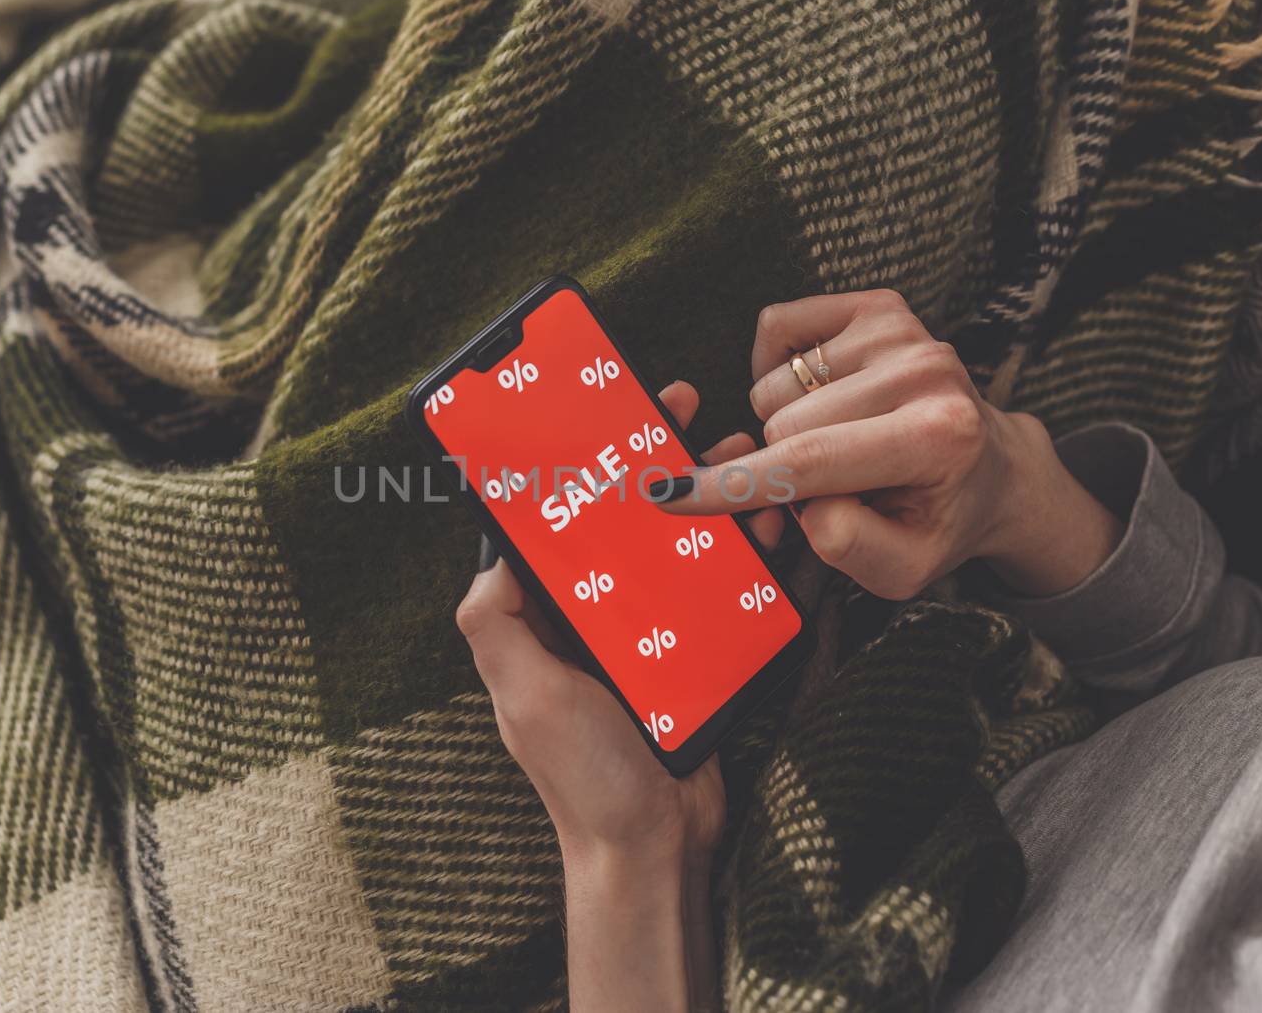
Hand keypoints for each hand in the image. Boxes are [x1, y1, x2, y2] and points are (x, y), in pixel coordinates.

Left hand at [457, 381, 755, 1011]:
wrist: (654, 848)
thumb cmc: (583, 778)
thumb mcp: (527, 696)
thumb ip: (498, 624)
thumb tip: (493, 551)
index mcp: (549, 617)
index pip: (562, 520)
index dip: (584, 463)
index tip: (611, 413)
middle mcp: (597, 616)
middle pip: (628, 518)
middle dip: (658, 462)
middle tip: (693, 416)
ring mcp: (651, 632)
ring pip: (681, 544)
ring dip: (709, 497)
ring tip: (744, 462)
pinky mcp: (696, 652)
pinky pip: (719, 589)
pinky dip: (744, 553)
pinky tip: (768, 524)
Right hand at [653, 290, 1121, 599]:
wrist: (991, 469)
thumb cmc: (935, 523)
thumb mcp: (901, 568)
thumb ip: (848, 546)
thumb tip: (797, 498)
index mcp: (937, 439)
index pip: (809, 460)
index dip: (730, 484)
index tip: (670, 495)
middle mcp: (926, 372)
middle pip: (782, 422)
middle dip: (781, 464)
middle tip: (819, 488)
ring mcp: (903, 332)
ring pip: (773, 382)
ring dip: (783, 421)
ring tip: (832, 445)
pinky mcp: (881, 306)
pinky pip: (778, 326)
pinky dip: (776, 368)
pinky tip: (813, 397)